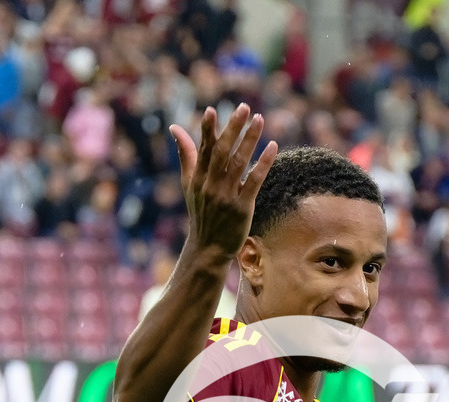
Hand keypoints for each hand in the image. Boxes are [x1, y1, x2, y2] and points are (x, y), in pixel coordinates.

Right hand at [169, 105, 276, 259]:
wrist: (209, 248)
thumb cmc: (201, 214)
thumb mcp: (189, 185)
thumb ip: (186, 155)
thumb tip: (175, 128)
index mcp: (198, 178)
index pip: (203, 149)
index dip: (208, 129)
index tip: (212, 110)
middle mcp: (210, 185)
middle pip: (221, 151)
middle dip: (232, 128)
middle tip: (244, 107)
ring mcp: (226, 196)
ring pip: (238, 162)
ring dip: (250, 139)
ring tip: (259, 119)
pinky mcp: (242, 207)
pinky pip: (254, 181)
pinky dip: (263, 163)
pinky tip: (273, 147)